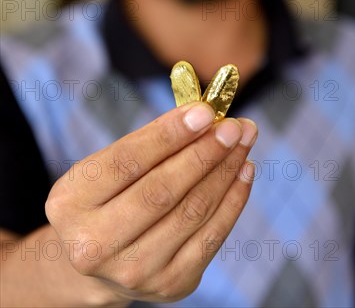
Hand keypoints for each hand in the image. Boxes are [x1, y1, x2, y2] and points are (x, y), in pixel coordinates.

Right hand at [45, 102, 256, 304]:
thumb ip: (148, 143)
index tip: (204, 111)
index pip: (126, 161)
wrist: (95, 259)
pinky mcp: (169, 284)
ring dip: (225, 170)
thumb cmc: (104, 199)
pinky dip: (233, 199)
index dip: (169, 135)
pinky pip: (211, 237)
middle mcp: (94, 245)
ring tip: (243, 140)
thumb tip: (203, 116)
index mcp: (70, 203)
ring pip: (192, 211)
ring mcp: (133, 271)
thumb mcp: (105, 167)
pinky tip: (243, 170)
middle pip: (162, 190)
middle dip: (205, 152)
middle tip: (233, 125)